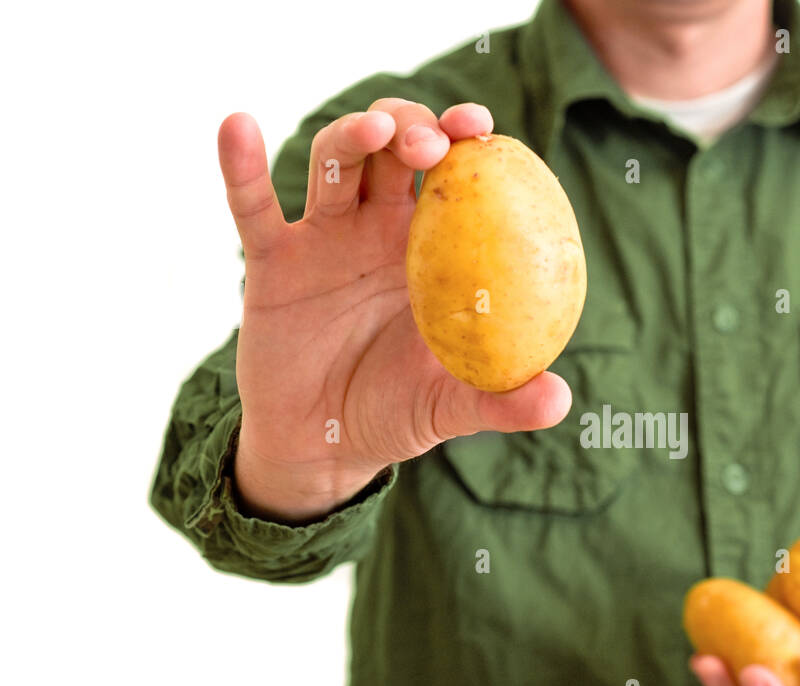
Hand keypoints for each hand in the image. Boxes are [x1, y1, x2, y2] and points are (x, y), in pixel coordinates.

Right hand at [217, 102, 571, 521]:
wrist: (323, 447)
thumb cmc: (396, 414)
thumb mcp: (452, 408)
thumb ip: (503, 400)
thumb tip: (560, 401)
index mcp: (433, 249)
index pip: (455, 175)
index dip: (466, 140)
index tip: (482, 129)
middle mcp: (379, 228)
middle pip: (396, 148)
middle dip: (415, 125)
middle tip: (434, 141)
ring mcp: (324, 238)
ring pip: (336, 162)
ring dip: (353, 136)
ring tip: (376, 132)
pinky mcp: (272, 262)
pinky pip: (252, 207)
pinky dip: (242, 166)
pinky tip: (240, 125)